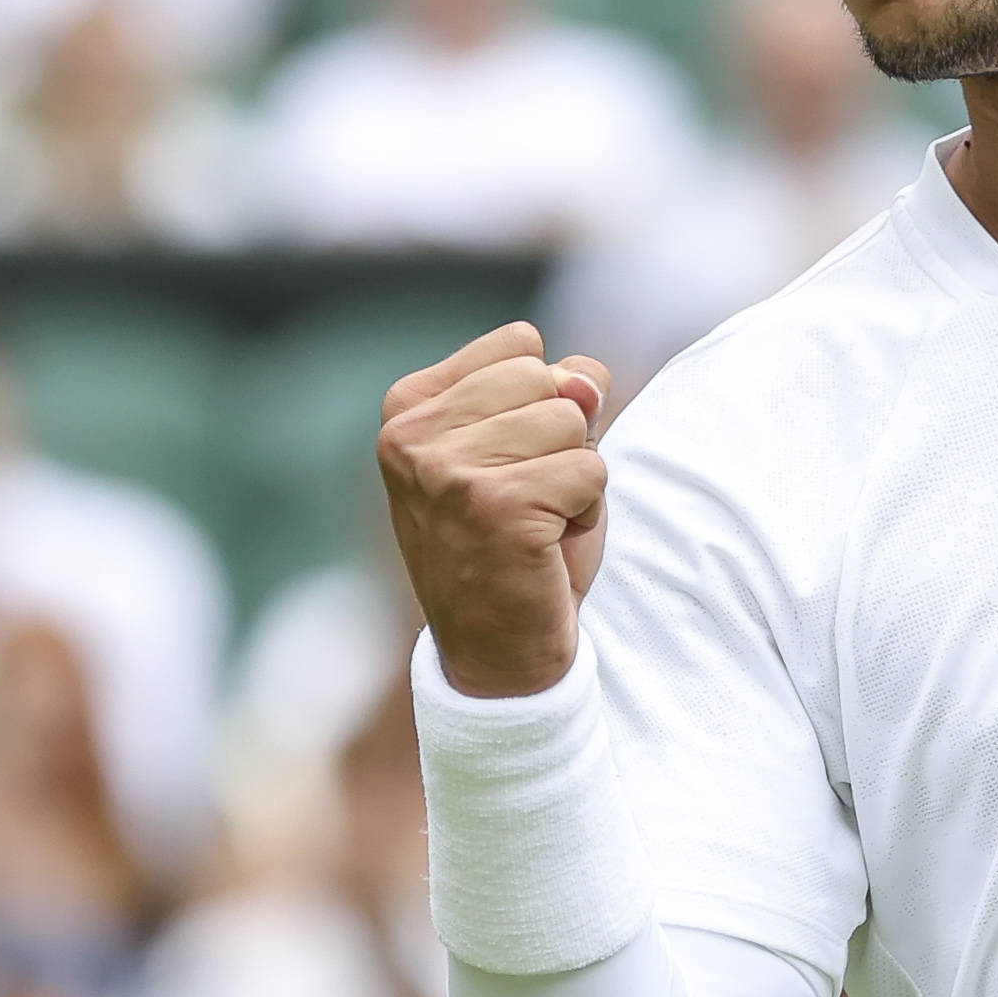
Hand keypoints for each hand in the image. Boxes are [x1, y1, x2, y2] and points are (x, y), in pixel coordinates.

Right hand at [378, 323, 609, 701]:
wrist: (496, 651)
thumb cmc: (513, 541)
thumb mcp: (527, 446)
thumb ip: (556, 391)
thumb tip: (586, 382)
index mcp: (408, 406)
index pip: (520, 344)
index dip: (541, 402)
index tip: (507, 462)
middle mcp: (413, 434)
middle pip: (548, 378)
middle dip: (561, 438)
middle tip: (525, 500)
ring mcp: (448, 471)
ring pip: (573, 422)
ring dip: (575, 478)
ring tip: (534, 523)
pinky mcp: (496, 506)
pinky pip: (590, 471)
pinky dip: (585, 513)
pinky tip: (544, 546)